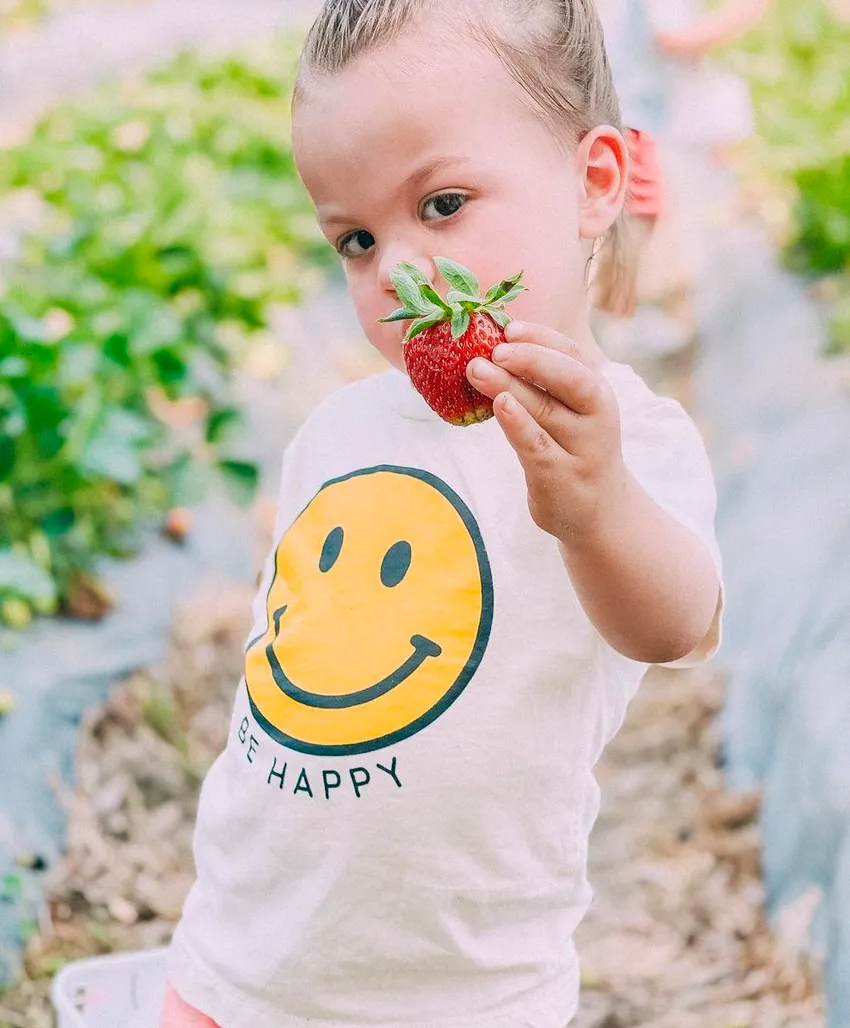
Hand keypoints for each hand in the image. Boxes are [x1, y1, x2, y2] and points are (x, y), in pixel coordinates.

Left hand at [466, 321, 626, 541]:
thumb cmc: (574, 451)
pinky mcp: (560, 476)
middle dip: (532, 358)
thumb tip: (493, 346)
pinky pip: (537, 445)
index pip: (574, 356)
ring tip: (477, 369)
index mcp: (597, 393)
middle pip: (568, 378)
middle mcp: (596, 417)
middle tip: (494, 347)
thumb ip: (543, 385)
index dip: (542, 339)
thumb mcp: (570, 414)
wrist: (599, 513)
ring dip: (510, 386)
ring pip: (546, 411)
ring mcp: (581, 449)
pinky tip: (500, 405)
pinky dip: (519, 424)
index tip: (509, 328)